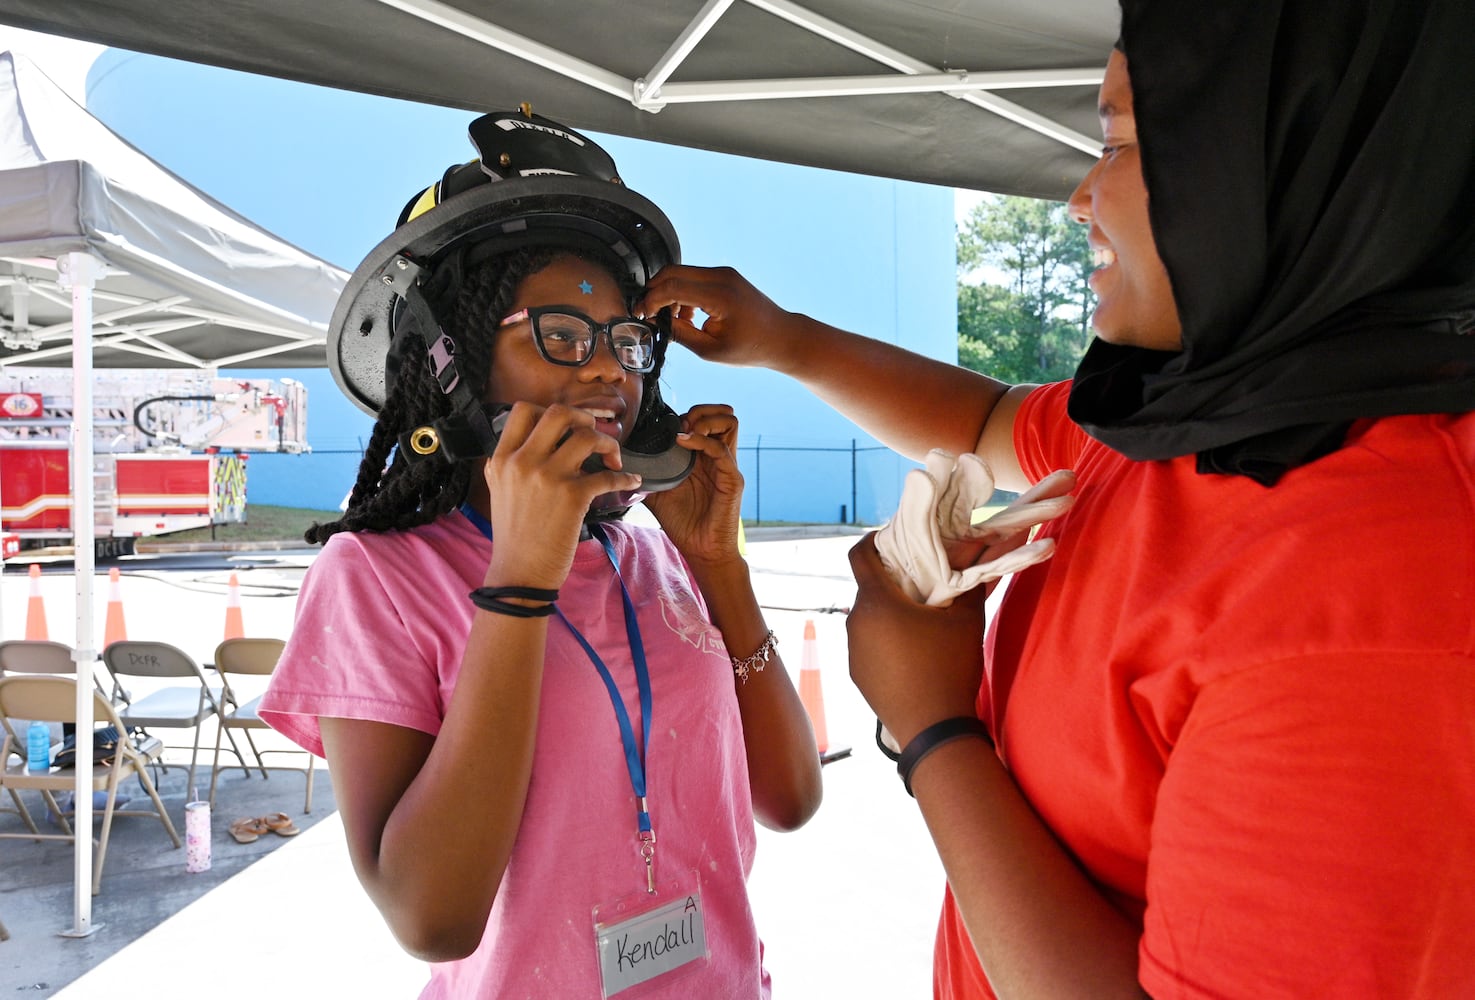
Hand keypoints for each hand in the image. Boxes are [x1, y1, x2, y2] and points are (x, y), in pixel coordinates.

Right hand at [481, 401, 641, 588]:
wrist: (519, 574)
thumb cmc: (515, 535)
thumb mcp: (499, 489)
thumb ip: (511, 462)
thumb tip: (536, 440)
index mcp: (502, 458)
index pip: (524, 410)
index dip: (551, 411)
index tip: (567, 427)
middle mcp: (523, 462)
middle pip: (559, 413)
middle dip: (584, 418)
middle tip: (594, 436)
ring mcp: (548, 477)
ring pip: (587, 436)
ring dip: (608, 444)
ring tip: (613, 460)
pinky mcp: (572, 497)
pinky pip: (607, 475)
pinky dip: (625, 477)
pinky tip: (631, 481)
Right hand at [638, 264, 794, 368]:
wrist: (781, 337)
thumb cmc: (752, 347)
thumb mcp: (710, 350)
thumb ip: (680, 334)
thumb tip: (657, 323)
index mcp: (720, 295)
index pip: (672, 287)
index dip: (651, 301)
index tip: (641, 315)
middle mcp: (721, 276)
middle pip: (672, 272)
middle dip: (654, 292)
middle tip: (648, 314)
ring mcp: (724, 273)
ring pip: (681, 273)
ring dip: (669, 294)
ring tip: (675, 322)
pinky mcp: (724, 276)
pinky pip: (693, 278)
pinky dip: (683, 293)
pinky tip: (688, 317)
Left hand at [644, 404, 743, 565]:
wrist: (701, 551)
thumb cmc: (684, 524)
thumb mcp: (658, 493)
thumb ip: (648, 475)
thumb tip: (622, 464)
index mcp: (704, 457)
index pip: (707, 419)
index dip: (688, 414)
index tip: (667, 426)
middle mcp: (718, 457)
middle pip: (723, 414)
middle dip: (700, 410)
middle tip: (680, 424)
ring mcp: (727, 466)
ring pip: (729, 422)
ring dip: (705, 420)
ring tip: (685, 432)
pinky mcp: (732, 479)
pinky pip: (721, 449)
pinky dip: (700, 440)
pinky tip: (682, 443)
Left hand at [846, 532, 987, 747]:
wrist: (933, 730)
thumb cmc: (949, 667)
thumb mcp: (967, 620)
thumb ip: (972, 579)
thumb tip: (988, 546)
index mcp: (876, 602)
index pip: (859, 554)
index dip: (873, 539)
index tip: (893, 537)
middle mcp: (855, 622)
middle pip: (867, 587)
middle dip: (891, 579)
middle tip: (921, 578)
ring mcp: (853, 650)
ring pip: (868, 616)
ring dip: (889, 610)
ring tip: (920, 616)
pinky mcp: (856, 673)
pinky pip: (868, 642)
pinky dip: (885, 636)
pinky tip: (912, 649)